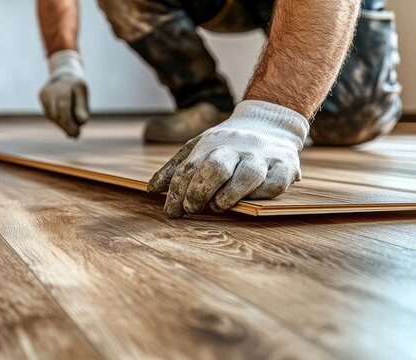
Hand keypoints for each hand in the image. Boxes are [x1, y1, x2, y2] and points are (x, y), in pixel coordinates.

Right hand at [39, 50, 88, 137]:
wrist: (63, 73)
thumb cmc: (77, 89)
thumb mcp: (83, 97)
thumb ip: (82, 109)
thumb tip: (81, 123)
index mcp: (73, 84)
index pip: (68, 108)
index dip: (72, 123)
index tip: (77, 133)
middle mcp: (58, 85)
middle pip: (59, 113)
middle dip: (67, 127)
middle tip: (74, 136)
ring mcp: (48, 90)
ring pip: (52, 115)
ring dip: (62, 126)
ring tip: (70, 132)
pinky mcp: (41, 95)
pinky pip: (48, 113)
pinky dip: (56, 121)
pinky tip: (63, 125)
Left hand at [147, 100, 308, 217]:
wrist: (270, 121)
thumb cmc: (228, 142)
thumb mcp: (198, 147)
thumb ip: (175, 168)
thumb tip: (152, 189)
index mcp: (212, 143)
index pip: (190, 169)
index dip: (177, 192)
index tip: (172, 211)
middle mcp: (237, 147)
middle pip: (215, 169)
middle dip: (199, 193)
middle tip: (192, 209)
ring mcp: (262, 156)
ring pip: (246, 176)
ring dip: (228, 196)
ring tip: (218, 206)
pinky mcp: (286, 166)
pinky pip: (274, 185)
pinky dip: (260, 195)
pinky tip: (249, 199)